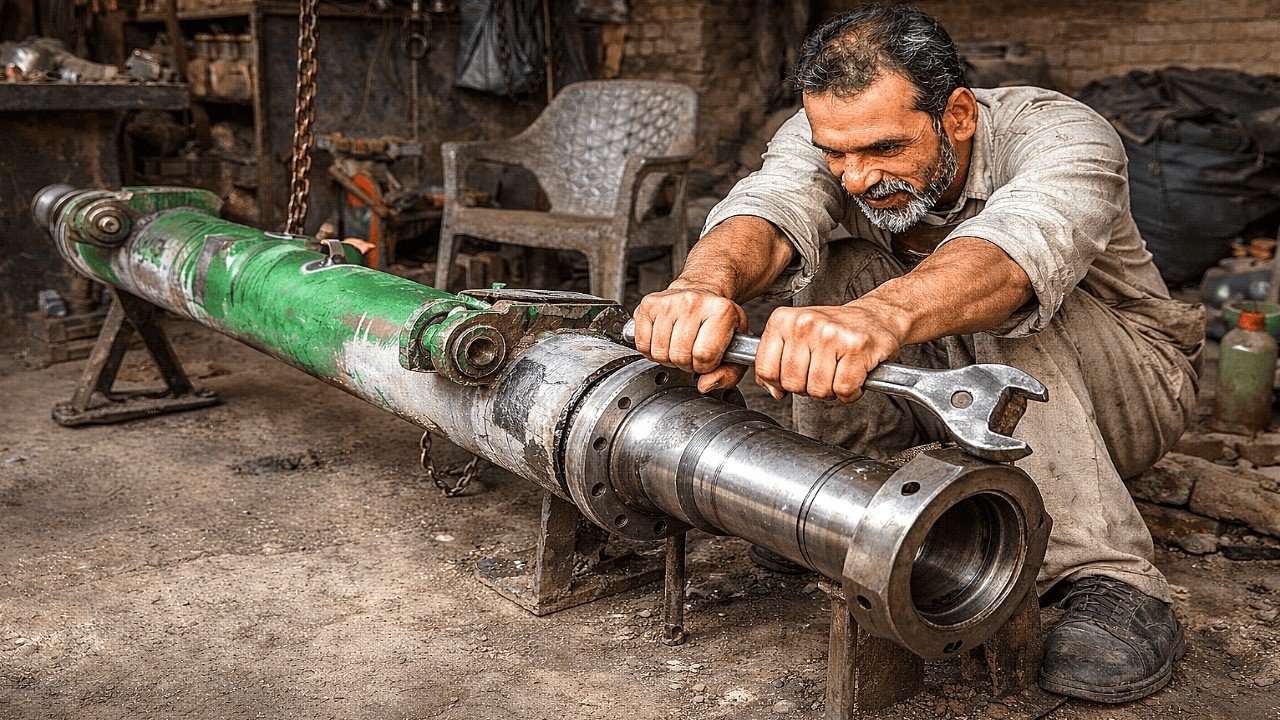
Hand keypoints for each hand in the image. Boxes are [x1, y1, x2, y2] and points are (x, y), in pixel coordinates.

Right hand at [632, 283, 750, 393]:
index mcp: (722, 311)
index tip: (706, 359)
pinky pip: (643, 344)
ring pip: (659, 352)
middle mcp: (694, 302)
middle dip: (685, 363)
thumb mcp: (736, 347)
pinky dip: (651, 350)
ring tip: (678, 346)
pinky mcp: (649, 304)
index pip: (704, 355)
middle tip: (691, 353)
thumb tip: (705, 385)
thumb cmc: (718, 321)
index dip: (703, 366)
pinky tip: (664, 341)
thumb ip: (729, 374)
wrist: (701, 292)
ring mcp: (669, 302)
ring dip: (668, 358)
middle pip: (680, 355)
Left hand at [754, 302, 905, 402]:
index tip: (793, 376)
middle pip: (792, 383)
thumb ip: (776, 363)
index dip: (780, 383)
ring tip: (838, 372)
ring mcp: (831, 334)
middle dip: (807, 388)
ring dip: (831, 391)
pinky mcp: (857, 347)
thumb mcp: (796, 337)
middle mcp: (805, 323)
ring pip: (818, 389)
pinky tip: (854, 376)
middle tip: (821, 373)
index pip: (766, 369)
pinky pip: (844, 390)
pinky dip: (850, 393)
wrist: (877, 317)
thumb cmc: (835, 331)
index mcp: (784, 320)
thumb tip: (774, 391)